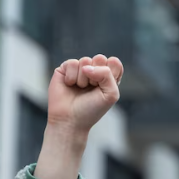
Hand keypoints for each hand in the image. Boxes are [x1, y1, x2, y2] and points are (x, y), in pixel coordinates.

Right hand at [33, 55, 122, 178]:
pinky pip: (72, 63)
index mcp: (107, 77)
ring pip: (85, 60)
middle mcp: (94, 71)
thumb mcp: (110, 94)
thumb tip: (86, 66)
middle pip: (100, 58)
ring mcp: (79, 70)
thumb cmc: (91, 110)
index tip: (104, 88)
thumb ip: (107, 74)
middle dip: (97, 75)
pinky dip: (72, 77)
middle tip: (91, 88)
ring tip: (80, 89)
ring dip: (83, 78)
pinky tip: (69, 85)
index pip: (114, 62)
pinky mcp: (65, 69)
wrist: (70, 120)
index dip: (110, 73)